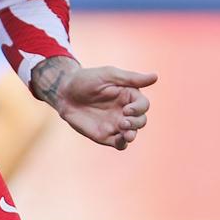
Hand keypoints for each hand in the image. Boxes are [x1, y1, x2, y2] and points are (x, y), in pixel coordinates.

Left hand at [36, 60, 155, 150]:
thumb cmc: (87, 80)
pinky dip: (123, 144)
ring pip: (132, 133)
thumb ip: (131, 78)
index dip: (139, 109)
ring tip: (126, 132)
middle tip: (123, 120)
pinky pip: (120, 143)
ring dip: (132, 134)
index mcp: (128, 96)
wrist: (64, 93)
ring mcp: (116, 124)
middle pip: (141, 121)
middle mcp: (125, 111)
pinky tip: (121, 140)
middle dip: (136, 122)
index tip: (127, 109)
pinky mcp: (105, 135)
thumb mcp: (109, 75)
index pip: (143, 105)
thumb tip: (155, 77)